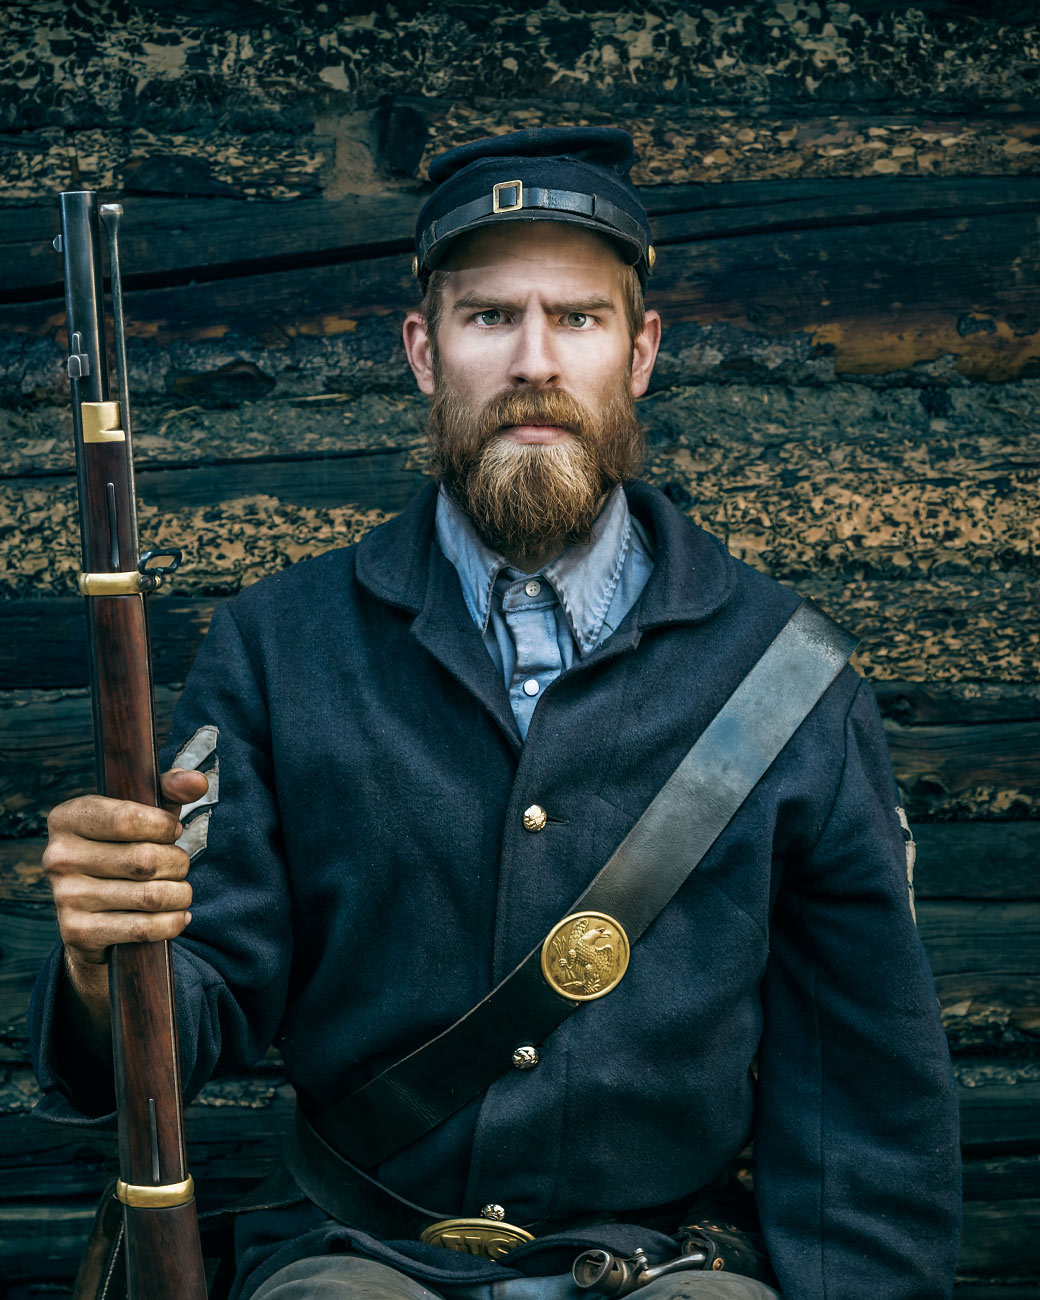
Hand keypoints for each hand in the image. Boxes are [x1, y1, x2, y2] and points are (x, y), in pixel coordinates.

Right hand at [44, 767, 209, 968]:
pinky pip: (142, 928)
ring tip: (180, 890)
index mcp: (67, 817)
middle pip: (144, 860)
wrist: (93, 909)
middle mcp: (58, 856)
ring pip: (149, 896)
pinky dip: (171, 922)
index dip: (163, 826)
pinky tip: (178, 915)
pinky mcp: (77, 932)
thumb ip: (170, 789)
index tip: (173, 831)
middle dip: (177, 863)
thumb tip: (197, 781)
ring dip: (179, 893)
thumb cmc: (125, 847)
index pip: (127, 818)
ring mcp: (65, 896)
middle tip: (179, 865)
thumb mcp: (144, 812)